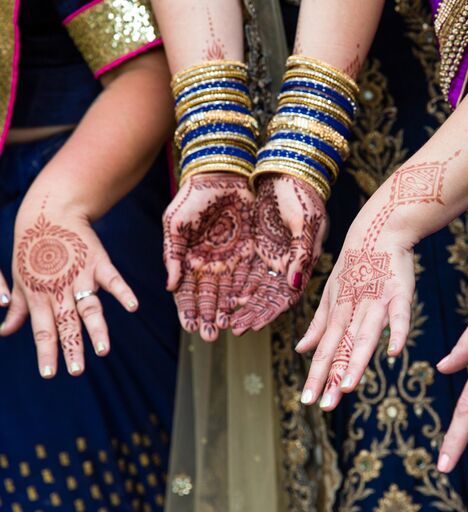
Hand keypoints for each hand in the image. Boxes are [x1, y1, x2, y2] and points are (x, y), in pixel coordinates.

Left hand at [1, 193, 137, 376]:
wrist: (50, 213)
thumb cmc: (32, 249)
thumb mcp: (20, 280)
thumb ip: (17, 309)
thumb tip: (5, 333)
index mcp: (39, 297)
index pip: (44, 330)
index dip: (47, 353)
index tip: (50, 374)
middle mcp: (59, 290)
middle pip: (67, 324)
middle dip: (71, 348)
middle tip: (76, 371)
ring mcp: (80, 276)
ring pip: (89, 308)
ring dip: (96, 330)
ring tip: (103, 351)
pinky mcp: (98, 263)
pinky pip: (112, 280)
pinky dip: (123, 293)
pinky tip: (132, 307)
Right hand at [163, 173, 258, 340]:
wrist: (223, 173)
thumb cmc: (194, 196)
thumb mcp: (176, 224)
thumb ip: (172, 255)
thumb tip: (169, 287)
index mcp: (190, 260)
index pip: (187, 292)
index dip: (188, 310)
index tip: (189, 327)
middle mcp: (211, 264)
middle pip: (210, 297)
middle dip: (209, 318)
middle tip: (210, 336)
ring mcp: (232, 260)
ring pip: (230, 292)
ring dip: (228, 311)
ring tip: (229, 328)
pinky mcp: (252, 252)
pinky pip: (250, 277)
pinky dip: (248, 293)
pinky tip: (245, 307)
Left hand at [229, 175, 326, 334]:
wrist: (287, 169)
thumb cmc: (301, 194)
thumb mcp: (306, 223)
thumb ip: (301, 254)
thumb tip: (295, 284)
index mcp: (303, 261)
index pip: (286, 296)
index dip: (268, 313)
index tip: (250, 326)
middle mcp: (287, 263)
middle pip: (267, 297)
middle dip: (250, 314)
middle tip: (230, 329)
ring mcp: (272, 255)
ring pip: (254, 287)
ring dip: (240, 304)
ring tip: (222, 319)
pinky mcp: (258, 246)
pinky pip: (244, 271)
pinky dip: (234, 285)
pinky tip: (221, 297)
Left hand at [295, 152, 462, 407]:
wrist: (379, 231)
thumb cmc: (356, 265)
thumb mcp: (332, 293)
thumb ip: (319, 324)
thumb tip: (301, 350)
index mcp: (337, 312)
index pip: (325, 349)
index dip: (316, 375)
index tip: (306, 400)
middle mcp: (353, 310)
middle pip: (341, 347)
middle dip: (331, 376)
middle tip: (323, 405)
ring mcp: (376, 302)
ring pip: (364, 335)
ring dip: (356, 361)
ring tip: (348, 387)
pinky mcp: (399, 294)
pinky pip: (399, 316)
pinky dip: (397, 332)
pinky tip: (393, 353)